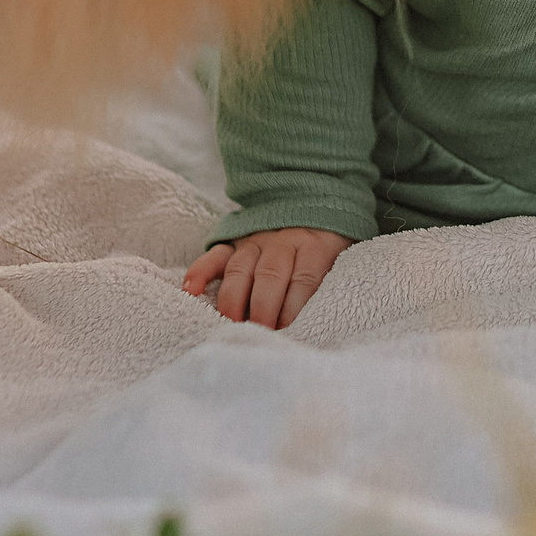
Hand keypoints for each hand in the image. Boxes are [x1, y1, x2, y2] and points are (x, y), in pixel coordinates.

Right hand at [184, 227, 352, 328]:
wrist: (316, 200)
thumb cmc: (329, 245)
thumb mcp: (344, 257)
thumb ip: (333, 282)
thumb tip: (331, 321)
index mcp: (315, 246)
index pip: (304, 280)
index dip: (295, 309)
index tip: (289, 334)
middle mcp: (283, 242)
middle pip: (271, 276)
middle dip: (264, 309)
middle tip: (260, 335)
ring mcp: (256, 242)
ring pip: (241, 270)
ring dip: (234, 301)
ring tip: (232, 326)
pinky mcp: (235, 243)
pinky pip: (215, 256)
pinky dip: (200, 272)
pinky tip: (191, 290)